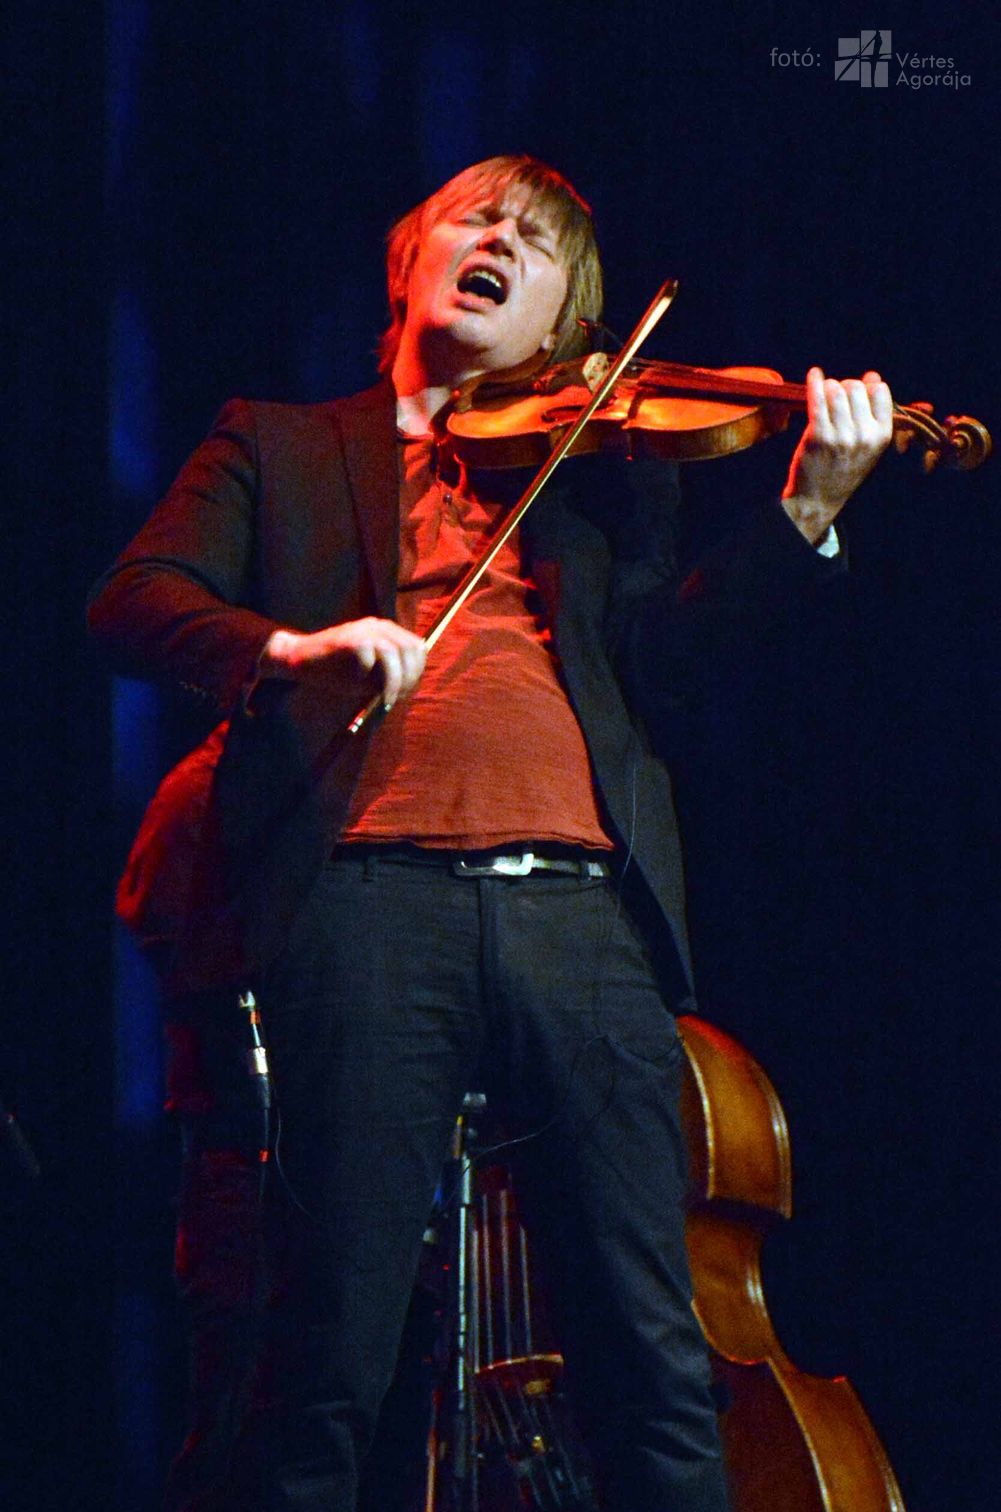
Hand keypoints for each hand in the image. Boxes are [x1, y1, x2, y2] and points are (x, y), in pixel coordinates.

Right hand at [259, 617, 426, 708]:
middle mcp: (377, 626)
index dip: (417, 671)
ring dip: (392, 680)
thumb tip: (410, 688)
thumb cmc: (337, 671)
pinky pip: (366, 653)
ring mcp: (361, 629)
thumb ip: (390, 678)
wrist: (300, 661)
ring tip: (385, 698)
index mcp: (387, 632)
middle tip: (395, 697)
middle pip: (408, 648)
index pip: (416, 647)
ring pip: (390, 652)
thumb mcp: (370, 677)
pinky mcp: (345, 637)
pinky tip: (358, 680)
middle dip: (408, 677)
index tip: (406, 691)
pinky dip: (366, 671)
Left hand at [781, 368, 893, 541]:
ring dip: (828, 387)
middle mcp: (864, 436)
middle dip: (845, 385)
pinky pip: (816, 399)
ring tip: (824, 393)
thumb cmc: (844, 467)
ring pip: (836, 390)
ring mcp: (841, 436)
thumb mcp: (869, 446)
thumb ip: (874, 413)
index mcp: (881, 436)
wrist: (818, 498)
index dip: (867, 385)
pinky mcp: (818, 436)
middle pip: (856, 387)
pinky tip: (814, 374)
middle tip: (836, 395)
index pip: (880, 392)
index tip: (856, 390)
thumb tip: (873, 375)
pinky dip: (814, 382)